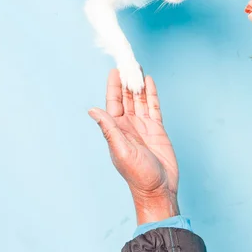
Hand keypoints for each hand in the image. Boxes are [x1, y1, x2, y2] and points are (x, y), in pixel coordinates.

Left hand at [89, 69, 178, 224]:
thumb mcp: (120, 150)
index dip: (113, 86)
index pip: (114, 101)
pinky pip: (153, 107)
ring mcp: (143, 126)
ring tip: (137, 67)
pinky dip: (151, 94)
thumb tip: (92, 110)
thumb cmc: (137, 175)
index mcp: (116, 128)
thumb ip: (108, 128)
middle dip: (126, 80)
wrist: (159, 190)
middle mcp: (128, 124)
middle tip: (127, 62)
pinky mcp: (156, 129)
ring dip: (138, 84)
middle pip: (127, 97)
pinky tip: (149, 82)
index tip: (114, 70)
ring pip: (140, 99)